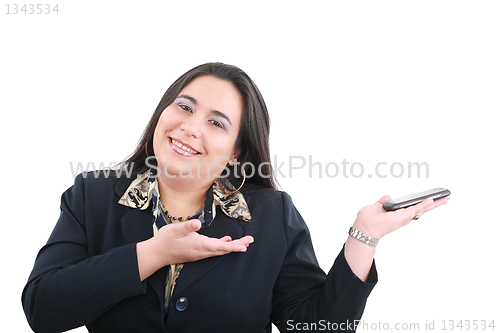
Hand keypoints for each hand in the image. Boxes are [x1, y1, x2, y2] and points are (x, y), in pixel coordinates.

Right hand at [137, 219, 253, 279]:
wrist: (156, 254)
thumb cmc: (164, 240)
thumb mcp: (174, 230)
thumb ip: (187, 226)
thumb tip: (198, 223)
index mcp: (198, 244)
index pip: (219, 246)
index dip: (233, 246)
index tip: (244, 246)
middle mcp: (201, 251)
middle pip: (223, 249)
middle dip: (238, 245)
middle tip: (250, 241)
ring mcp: (199, 253)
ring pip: (219, 250)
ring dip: (232, 246)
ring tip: (243, 242)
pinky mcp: (196, 252)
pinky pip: (213, 250)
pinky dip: (222, 246)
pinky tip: (226, 241)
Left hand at [353, 195, 449, 239]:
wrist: (363, 227)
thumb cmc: (368, 220)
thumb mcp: (377, 207)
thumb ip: (383, 202)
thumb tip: (387, 197)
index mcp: (399, 214)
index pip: (415, 208)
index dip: (425, 204)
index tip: (434, 198)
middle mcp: (403, 217)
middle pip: (423, 210)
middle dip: (435, 204)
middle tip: (446, 198)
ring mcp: (404, 218)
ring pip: (422, 210)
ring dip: (434, 204)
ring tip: (445, 199)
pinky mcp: (402, 217)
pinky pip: (415, 210)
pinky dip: (424, 205)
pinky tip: (432, 200)